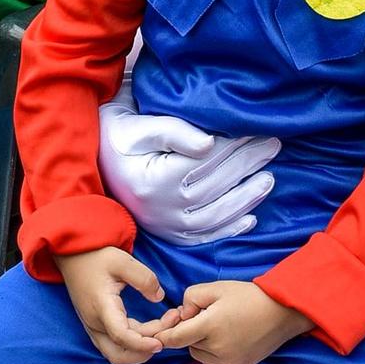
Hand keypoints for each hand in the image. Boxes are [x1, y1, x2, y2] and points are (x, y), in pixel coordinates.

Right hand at [54, 246, 179, 363]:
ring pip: (117, 352)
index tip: (161, 343)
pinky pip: (115, 345)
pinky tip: (151, 329)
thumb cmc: (96, 257)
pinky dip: (134, 343)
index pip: (121, 336)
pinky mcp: (96, 326)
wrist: (73, 257)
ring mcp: (93, 327)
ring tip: (163, 329)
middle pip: (119, 354)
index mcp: (101, 307)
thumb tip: (159, 297)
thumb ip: (144, 279)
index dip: (142, 344)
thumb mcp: (123, 261)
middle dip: (145, 351)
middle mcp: (95, 323)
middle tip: (168, 332)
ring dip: (140, 349)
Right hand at [98, 73, 279, 243]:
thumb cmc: (118, 136)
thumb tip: (209, 144)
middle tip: (273, 146)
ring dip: (246, 198)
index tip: (258, 130)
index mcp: (155, 180)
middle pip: (216, 186)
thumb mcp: (139, 127)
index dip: (235, 145)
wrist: (91, 161)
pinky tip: (251, 218)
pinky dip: (229, 229)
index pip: (206, 162)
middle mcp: (161, 208)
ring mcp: (165, 224)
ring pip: (215, 215)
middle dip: (247, 164)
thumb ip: (174, 132)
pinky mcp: (167, 232)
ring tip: (269, 179)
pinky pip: (203, 237)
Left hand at [157, 279, 311, 363]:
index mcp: (211, 326)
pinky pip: (211, 363)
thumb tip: (182, 315)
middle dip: (189, 331)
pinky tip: (225, 338)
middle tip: (205, 315)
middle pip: (187, 344)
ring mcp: (228, 362)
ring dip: (199, 343)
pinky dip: (211, 353)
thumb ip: (191, 298)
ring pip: (198, 355)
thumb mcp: (217, 288)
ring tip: (217, 326)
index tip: (158, 330)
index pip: (175, 338)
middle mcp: (218, 348)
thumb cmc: (249, 297)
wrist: (282, 313)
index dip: (164, 333)